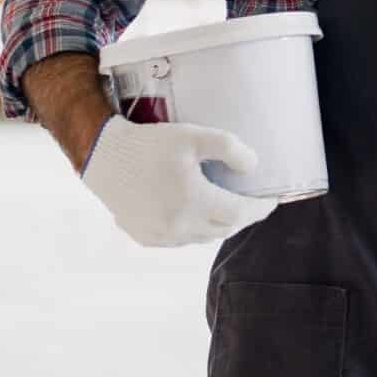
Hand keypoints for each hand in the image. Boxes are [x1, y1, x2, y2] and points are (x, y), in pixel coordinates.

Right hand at [80, 116, 276, 247]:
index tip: (273, 199)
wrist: (103, 157)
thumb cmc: (150, 144)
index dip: (260, 208)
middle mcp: (178, 226)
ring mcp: (160, 235)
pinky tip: (196, 213)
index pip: (240, 214)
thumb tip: (254, 168)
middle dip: (243, 217)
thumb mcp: (194, 136)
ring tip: (228, 207)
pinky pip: (180, 240)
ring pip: (203, 237)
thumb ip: (230, 149)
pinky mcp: (145, 236)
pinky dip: (195, 229)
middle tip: (253, 202)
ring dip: (220, 224)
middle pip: (224, 228)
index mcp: (193, 203)